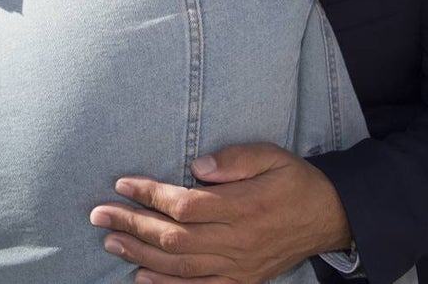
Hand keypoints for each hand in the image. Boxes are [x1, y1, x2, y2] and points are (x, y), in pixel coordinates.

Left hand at [89, 143, 350, 282]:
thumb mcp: (272, 156)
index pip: (185, 204)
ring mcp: (238, 266)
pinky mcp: (241, 281)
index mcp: (242, 206)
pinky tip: (141, 278)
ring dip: (140, 255)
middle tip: (99, 214)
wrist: (329, 217)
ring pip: (180, 266)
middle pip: (174, 237)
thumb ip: (236, 159)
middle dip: (132, 225)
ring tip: (110, 241)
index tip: (122, 183)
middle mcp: (236, 241)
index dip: (150, 195)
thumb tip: (197, 167)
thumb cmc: (295, 181)